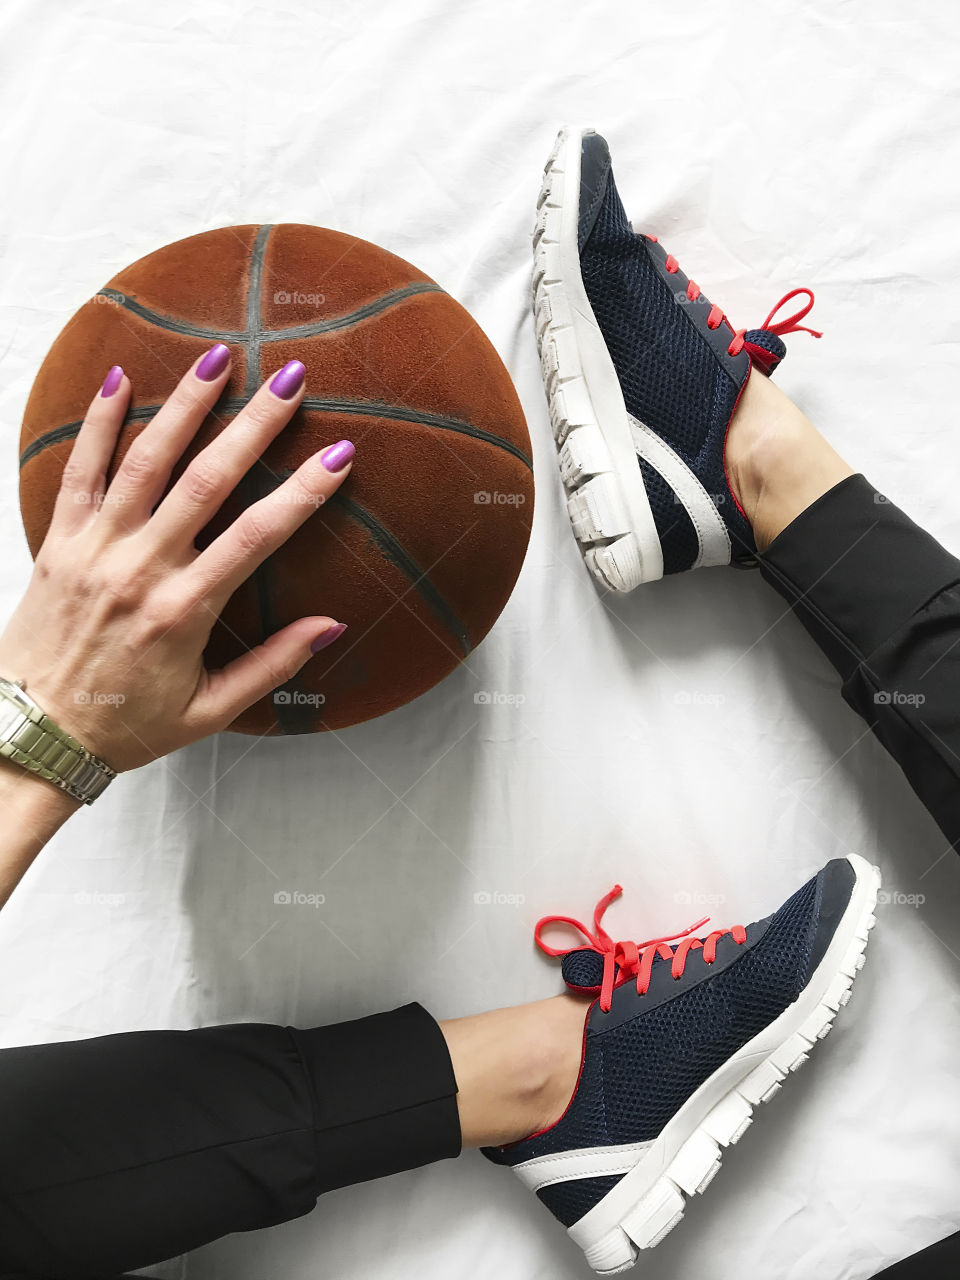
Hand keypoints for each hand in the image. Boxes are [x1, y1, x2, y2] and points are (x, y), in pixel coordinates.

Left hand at [0, 347, 352, 771]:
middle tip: (290, 380)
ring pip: (145, 461)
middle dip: (254, 425)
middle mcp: (140, 568)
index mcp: (184, 610)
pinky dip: (97, 422)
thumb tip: (330, 626)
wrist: (33, 735)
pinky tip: (118, 378)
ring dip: (184, 405)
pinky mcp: (59, 542)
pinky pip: (78, 470)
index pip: (257, 536)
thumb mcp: (210, 710)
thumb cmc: (126, 726)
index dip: (302, 492)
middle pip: (206, 479)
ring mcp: (95, 549)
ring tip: (216, 358)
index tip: (338, 457)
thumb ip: (272, 666)